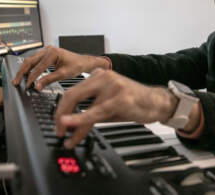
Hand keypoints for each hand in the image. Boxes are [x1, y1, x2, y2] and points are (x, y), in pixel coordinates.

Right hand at [12, 45, 109, 89]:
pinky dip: (29, 68)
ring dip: (24, 70)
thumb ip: (49, 80)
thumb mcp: (63, 74)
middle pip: (30, 61)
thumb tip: (37, 86)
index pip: (38, 67)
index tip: (27, 86)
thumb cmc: (77, 65)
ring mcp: (46, 50)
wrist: (84, 62)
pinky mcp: (46, 53)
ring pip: (30, 60)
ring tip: (18, 79)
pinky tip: (25, 74)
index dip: (32, 78)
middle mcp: (48, 49)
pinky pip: (35, 60)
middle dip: (22, 72)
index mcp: (53, 52)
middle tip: (15, 82)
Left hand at [55, 68, 177, 148]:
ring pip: (81, 103)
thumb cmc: (133, 103)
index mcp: (98, 75)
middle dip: (60, 116)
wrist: (157, 102)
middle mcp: (103, 76)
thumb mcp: (107, 106)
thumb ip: (88, 112)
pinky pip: (96, 111)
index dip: (60, 110)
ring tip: (68, 138)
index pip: (71, 91)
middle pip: (71, 95)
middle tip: (58, 131)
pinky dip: (81, 120)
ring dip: (70, 123)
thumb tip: (69, 126)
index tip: (58, 124)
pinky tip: (73, 128)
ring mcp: (112, 85)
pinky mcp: (120, 98)